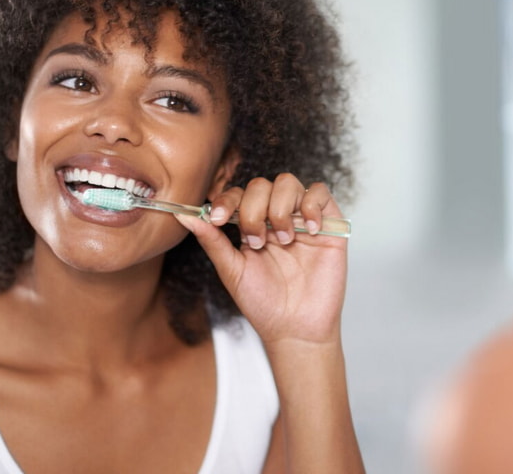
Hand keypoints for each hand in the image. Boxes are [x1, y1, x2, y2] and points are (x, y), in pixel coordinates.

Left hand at [175, 173, 348, 345]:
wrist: (295, 329)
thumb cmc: (263, 303)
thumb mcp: (232, 270)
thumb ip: (212, 240)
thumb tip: (184, 216)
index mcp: (251, 225)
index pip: (238, 194)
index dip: (227, 200)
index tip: (219, 220)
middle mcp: (276, 217)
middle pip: (262, 184)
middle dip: (254, 209)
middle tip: (256, 242)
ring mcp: (301, 218)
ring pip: (288, 182)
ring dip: (280, 208)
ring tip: (282, 240)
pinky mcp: (328, 224)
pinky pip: (320, 193)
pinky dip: (311, 205)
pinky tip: (308, 231)